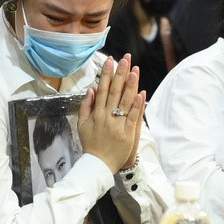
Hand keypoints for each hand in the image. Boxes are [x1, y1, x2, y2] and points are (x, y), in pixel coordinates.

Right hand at [77, 55, 145, 172]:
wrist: (97, 165)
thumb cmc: (90, 144)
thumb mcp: (82, 125)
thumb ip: (86, 106)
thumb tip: (92, 89)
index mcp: (96, 113)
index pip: (103, 89)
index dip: (107, 74)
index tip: (111, 60)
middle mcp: (106, 116)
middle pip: (115, 91)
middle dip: (120, 73)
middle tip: (125, 59)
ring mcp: (117, 125)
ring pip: (125, 101)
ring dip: (130, 85)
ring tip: (134, 71)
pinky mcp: (127, 134)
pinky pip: (133, 117)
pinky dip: (137, 105)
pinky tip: (141, 93)